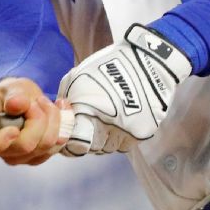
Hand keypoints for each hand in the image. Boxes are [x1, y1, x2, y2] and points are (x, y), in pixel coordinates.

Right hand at [0, 77, 73, 164]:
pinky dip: (63, 124)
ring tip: (45, 102)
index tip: (13, 128)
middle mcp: (1, 152)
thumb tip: (16, 104)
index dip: (0, 141)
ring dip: (52, 119)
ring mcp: (21, 157)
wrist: (22, 99)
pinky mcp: (39, 156)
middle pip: (26, 146)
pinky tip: (59, 108)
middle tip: (36, 101)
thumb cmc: (9, 94)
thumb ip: (13, 95)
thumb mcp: (9, 88)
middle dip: (37, 119)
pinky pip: (58, 145)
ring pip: (46, 145)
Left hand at [58, 24, 192, 155]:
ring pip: (109, 148)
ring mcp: (125, 130)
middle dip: (89, 140)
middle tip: (90, 126)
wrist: (146, 61)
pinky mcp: (142, 132)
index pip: (75, 145)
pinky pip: (125, 145)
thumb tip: (63, 117)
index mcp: (86, 110)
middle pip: (93, 148)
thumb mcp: (77, 77)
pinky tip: (120, 123)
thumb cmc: (107, 67)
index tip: (72, 137)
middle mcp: (105, 124)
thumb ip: (68, 101)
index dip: (71, 143)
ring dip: (105, 139)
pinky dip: (121, 137)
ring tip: (107, 122)